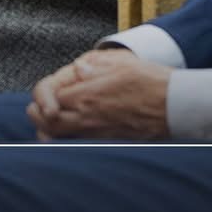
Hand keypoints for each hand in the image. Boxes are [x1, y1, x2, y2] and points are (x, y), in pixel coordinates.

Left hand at [26, 49, 170, 140]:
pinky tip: (69, 138)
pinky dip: (67, 143)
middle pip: (49, 122)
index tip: (44, 96)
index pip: (49, 97)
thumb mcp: (121, 65)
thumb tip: (78, 69)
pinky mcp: (108, 143)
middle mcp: (87, 117)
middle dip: (38, 117)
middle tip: (37, 111)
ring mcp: (97, 133)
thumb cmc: (151, 82)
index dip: (43, 96)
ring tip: (46, 127)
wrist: (174, 106)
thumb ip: (95, 69)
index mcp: (87, 94)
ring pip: (60, 138)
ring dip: (49, 132)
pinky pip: (79, 146)